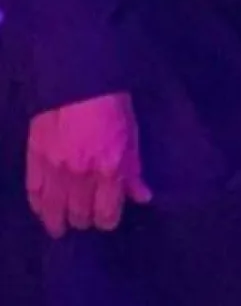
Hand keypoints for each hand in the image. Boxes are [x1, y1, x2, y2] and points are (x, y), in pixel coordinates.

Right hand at [27, 93, 150, 237]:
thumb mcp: (132, 133)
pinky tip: (44, 210)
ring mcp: (54, 169)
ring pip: (53, 212)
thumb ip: (134, 169)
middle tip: (88, 216)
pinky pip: (33, 194)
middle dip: (86, 219)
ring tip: (61, 225)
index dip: (108, 221)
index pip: (107, 214)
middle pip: (80, 216)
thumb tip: (142, 197)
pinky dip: (39, 206)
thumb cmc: (112, 104)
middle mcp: (81, 175)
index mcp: (109, 168)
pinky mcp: (34, 160)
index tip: (108, 218)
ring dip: (59, 221)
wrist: (78, 80)